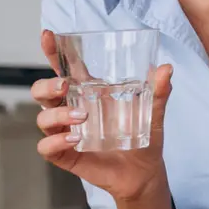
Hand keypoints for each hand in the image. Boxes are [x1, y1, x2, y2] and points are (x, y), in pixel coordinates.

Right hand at [32, 30, 172, 205]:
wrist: (145, 172)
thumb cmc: (144, 137)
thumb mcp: (153, 112)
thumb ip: (158, 91)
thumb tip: (166, 68)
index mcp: (88, 93)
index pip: (64, 69)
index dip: (52, 52)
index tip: (48, 36)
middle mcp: (71, 110)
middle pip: (42, 91)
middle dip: (47, 85)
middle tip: (65, 85)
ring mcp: (66, 132)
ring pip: (42, 117)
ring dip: (56, 114)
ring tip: (81, 117)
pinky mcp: (65, 154)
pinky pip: (46, 146)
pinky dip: (55, 141)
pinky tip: (73, 138)